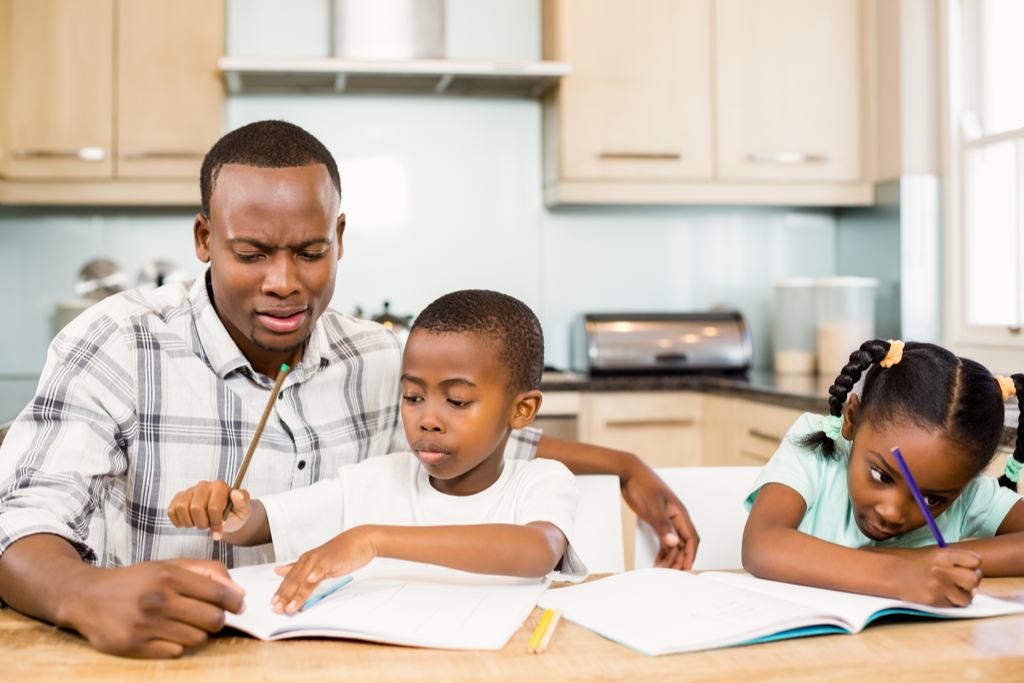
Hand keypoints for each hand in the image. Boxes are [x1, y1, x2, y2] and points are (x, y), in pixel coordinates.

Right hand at [63, 559, 245, 657]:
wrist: (87, 597)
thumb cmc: (135, 581)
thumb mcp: (168, 566)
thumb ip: (206, 571)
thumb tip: (238, 591)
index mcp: (169, 576)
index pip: (218, 593)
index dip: (235, 602)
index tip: (239, 606)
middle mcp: (159, 599)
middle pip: (213, 619)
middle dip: (219, 620)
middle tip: (212, 618)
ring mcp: (146, 624)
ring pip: (197, 638)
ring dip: (198, 634)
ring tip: (187, 625)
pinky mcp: (134, 646)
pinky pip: (176, 652)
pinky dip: (178, 645)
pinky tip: (168, 635)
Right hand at [167, 480, 249, 540]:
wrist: (225, 516)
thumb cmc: (235, 513)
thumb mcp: (243, 510)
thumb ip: (243, 501)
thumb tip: (236, 494)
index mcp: (220, 486)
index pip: (213, 507)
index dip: (215, 524)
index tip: (218, 535)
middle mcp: (203, 485)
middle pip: (195, 508)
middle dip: (202, 524)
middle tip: (208, 527)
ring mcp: (190, 490)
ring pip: (181, 508)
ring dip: (190, 523)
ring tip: (199, 524)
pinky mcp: (179, 497)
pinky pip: (172, 510)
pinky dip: (178, 521)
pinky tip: (188, 523)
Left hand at [271, 527, 376, 613]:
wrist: (360, 540)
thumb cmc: (340, 553)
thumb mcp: (317, 563)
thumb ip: (299, 568)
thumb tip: (277, 570)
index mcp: (305, 561)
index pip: (289, 580)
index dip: (281, 592)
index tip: (273, 605)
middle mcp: (309, 560)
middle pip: (294, 581)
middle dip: (285, 597)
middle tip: (277, 610)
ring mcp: (320, 559)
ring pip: (306, 579)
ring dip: (298, 593)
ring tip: (291, 607)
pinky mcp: (332, 559)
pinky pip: (322, 568)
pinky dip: (316, 573)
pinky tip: (311, 580)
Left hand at [621, 459, 699, 569]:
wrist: (629, 474)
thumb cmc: (643, 484)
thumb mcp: (653, 506)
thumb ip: (663, 525)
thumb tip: (673, 542)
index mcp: (680, 513)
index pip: (691, 538)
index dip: (690, 554)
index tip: (687, 568)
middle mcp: (676, 517)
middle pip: (683, 543)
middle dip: (680, 559)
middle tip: (672, 572)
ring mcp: (667, 519)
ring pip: (674, 542)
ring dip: (671, 556)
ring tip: (664, 568)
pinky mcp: (657, 519)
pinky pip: (665, 538)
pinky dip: (663, 549)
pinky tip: (659, 558)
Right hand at [895, 547, 981, 606]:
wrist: (894, 575)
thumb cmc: (919, 564)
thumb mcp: (935, 554)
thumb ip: (956, 559)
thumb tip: (977, 572)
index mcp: (942, 555)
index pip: (975, 560)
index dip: (973, 565)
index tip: (966, 567)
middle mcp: (940, 570)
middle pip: (975, 578)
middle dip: (973, 581)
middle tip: (963, 580)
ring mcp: (937, 587)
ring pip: (969, 596)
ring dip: (964, 594)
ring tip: (953, 589)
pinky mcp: (935, 601)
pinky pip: (956, 605)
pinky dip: (954, 601)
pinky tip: (944, 595)